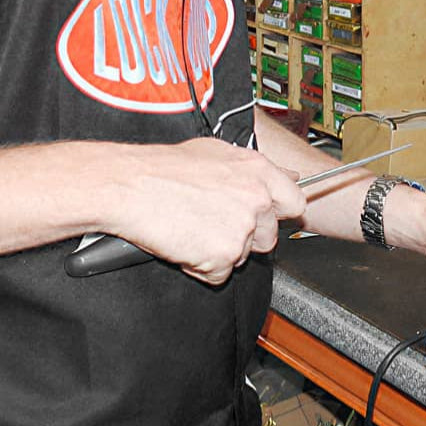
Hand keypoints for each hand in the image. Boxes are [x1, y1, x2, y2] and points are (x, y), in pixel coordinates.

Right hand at [103, 139, 306, 284]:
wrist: (130, 185)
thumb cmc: (164, 168)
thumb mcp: (217, 152)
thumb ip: (255, 168)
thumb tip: (288, 175)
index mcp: (258, 170)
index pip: (295, 202)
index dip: (278, 214)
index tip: (265, 218)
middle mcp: (256, 198)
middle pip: (268, 236)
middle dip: (245, 237)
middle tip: (213, 223)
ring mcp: (242, 228)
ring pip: (243, 256)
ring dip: (221, 250)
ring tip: (193, 227)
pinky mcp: (223, 254)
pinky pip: (219, 273)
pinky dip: (201, 266)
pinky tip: (185, 242)